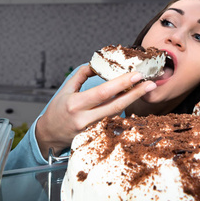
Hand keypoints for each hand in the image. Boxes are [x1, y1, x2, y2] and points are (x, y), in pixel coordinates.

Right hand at [35, 65, 156, 157]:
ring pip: (117, 114)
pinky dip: (123, 109)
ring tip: (144, 88)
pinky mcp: (95, 136)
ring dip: (132, 100)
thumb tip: (97, 64)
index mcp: (75, 104)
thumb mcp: (65, 89)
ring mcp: (91, 129)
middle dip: (135, 93)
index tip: (136, 75)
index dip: (121, 84)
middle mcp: (84, 118)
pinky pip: (112, 120)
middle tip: (150, 83)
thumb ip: (81, 75)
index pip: (103, 92)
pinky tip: (131, 100)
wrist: (49, 135)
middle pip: (116, 105)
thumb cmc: (57, 110)